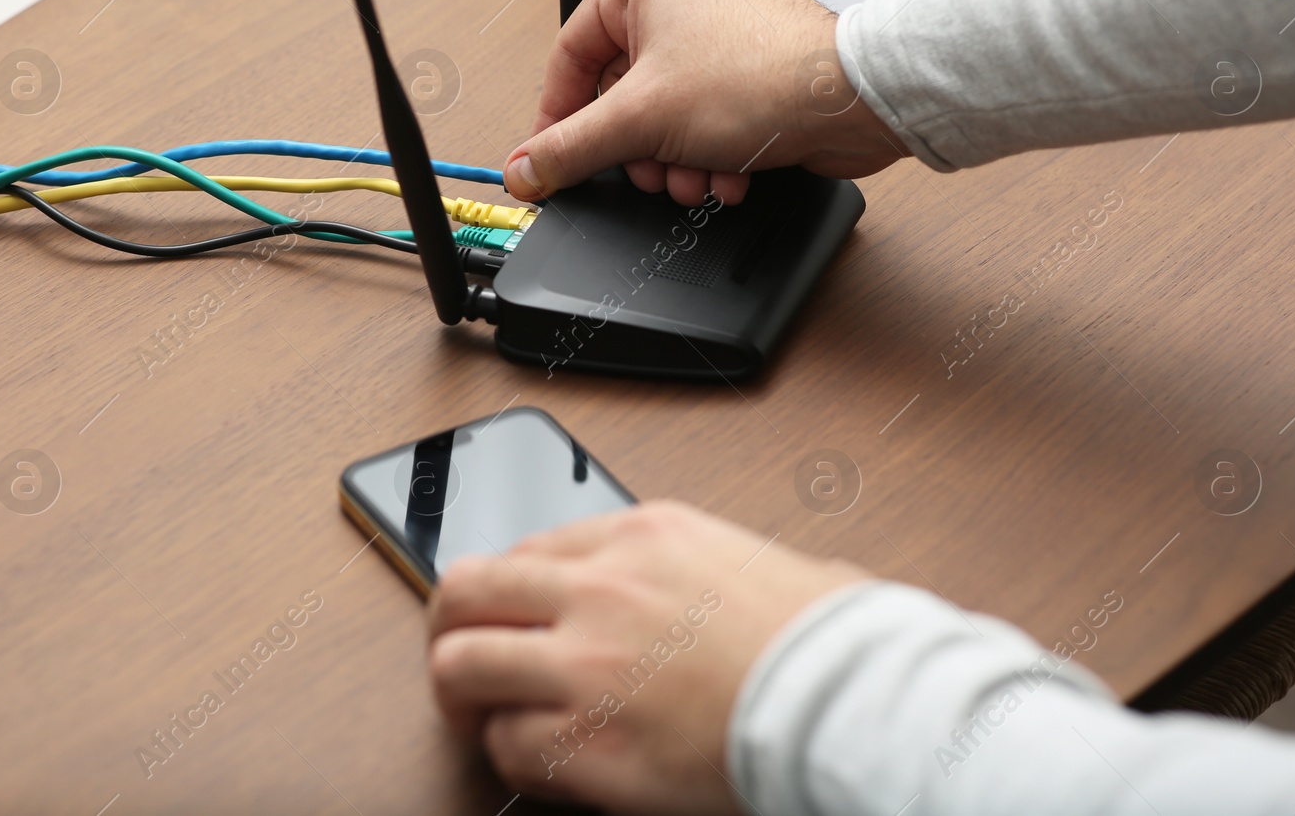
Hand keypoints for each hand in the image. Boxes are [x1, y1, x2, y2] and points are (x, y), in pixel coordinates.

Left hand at [426, 500, 866, 813]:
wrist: (845, 700)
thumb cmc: (821, 637)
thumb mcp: (747, 558)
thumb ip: (687, 562)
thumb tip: (682, 584)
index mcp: (642, 536)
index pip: (529, 548)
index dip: (507, 588)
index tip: (506, 610)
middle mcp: (599, 589)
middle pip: (467, 589)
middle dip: (449, 624)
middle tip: (458, 653)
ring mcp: (583, 664)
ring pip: (459, 663)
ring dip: (461, 692)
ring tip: (476, 713)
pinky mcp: (584, 741)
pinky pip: (507, 745)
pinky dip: (514, 754)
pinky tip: (544, 758)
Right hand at [504, 0, 906, 205]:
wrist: (852, 101)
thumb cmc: (764, 77)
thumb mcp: (641, 121)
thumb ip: (571, 148)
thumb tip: (526, 167)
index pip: (572, 53)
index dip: (558, 116)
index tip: (551, 160)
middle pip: (621, 90)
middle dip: (637, 148)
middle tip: (646, 173)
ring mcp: (723, 26)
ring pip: (665, 111)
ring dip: (675, 160)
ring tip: (696, 178)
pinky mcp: (753, 63)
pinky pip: (705, 114)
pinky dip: (710, 152)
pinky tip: (728, 174)